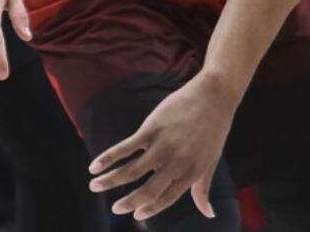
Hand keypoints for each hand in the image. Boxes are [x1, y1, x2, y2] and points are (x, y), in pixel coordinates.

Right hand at [88, 73, 234, 221]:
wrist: (215, 94)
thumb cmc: (214, 128)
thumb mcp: (212, 160)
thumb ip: (203, 188)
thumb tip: (208, 214)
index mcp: (192, 171)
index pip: (167, 198)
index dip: (151, 208)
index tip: (137, 215)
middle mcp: (177, 162)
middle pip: (148, 190)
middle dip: (128, 202)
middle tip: (115, 209)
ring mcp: (163, 145)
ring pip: (131, 171)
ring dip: (110, 181)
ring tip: (94, 187)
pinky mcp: (152, 128)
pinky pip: (126, 147)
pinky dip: (108, 157)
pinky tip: (95, 166)